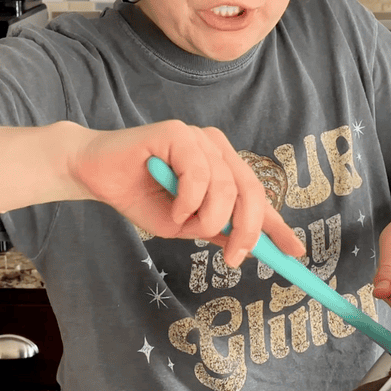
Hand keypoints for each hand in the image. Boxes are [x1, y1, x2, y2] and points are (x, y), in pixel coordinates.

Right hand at [68, 119, 305, 268]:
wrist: (96, 175)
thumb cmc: (140, 196)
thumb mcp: (184, 225)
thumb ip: (216, 229)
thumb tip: (249, 246)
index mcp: (222, 167)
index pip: (258, 196)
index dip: (278, 225)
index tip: (295, 251)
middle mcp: (216, 148)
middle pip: (251, 191)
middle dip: (247, 230)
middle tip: (234, 258)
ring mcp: (198, 138)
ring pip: (226, 187)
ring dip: (208, 218)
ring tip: (182, 224)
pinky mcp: (176, 133)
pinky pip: (198, 175)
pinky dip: (188, 201)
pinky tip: (172, 207)